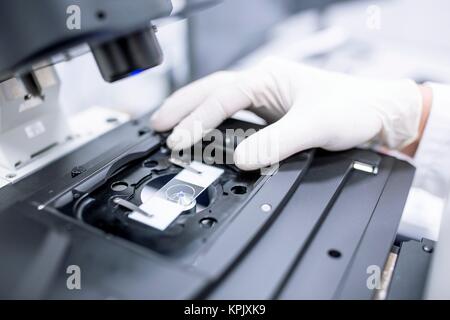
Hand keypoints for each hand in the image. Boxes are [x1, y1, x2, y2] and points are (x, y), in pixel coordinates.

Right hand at [150, 58, 422, 169]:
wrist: (375, 112)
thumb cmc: (352, 108)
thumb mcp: (315, 126)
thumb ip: (277, 142)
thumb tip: (243, 159)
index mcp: (269, 77)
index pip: (223, 96)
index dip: (199, 119)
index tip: (179, 140)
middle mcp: (263, 82)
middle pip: (211, 89)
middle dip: (182, 106)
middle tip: (156, 125)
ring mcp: (265, 95)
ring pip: (218, 98)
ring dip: (193, 110)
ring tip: (169, 125)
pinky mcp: (269, 110)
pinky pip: (231, 112)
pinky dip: (211, 120)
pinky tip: (203, 130)